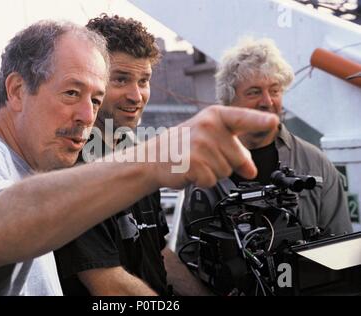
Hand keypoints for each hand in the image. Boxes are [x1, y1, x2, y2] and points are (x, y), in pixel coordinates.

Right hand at [150, 105, 278, 188]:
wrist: (153, 158)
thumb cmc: (180, 146)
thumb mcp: (209, 139)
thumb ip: (234, 151)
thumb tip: (252, 171)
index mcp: (215, 116)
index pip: (243, 118)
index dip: (260, 121)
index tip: (274, 121)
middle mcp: (209, 127)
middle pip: (239, 157)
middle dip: (227, 164)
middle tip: (206, 157)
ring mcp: (201, 144)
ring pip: (225, 171)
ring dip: (212, 173)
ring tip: (196, 163)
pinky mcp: (193, 163)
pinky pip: (211, 181)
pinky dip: (202, 181)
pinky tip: (190, 171)